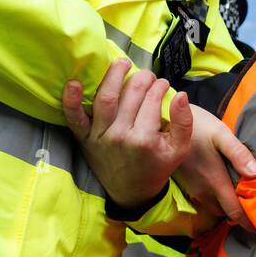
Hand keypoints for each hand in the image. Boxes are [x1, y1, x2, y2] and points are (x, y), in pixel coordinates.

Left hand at [63, 60, 191, 211]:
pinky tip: (73, 83)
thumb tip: (180, 94)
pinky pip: (74, 117)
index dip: (160, 86)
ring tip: (123, 63)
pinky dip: (70, 100)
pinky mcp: (84, 139)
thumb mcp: (179, 150)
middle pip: (131, 94)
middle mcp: (120, 136)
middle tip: (148, 75)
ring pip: (105, 98)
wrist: (132, 192)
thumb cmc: (156, 167)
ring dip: (114, 75)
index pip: (152, 100)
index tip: (163, 84)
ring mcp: (100, 137)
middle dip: (142, 78)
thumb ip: (184, 122)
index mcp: (145, 139)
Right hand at [174, 104, 255, 231]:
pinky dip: (218, 200)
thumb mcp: (220, 134)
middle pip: (226, 213)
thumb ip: (238, 154)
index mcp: (215, 181)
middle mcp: (204, 191)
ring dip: (228, 207)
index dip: (249, 223)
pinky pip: (207, 201)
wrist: (166, 122)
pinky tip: (227, 188)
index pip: (234, 212)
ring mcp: (194, 189)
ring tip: (245, 200)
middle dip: (241, 216)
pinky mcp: (189, 185)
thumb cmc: (197, 125)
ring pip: (216, 208)